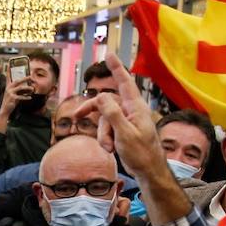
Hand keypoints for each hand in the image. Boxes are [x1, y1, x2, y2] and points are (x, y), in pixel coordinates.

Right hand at [0, 71, 32, 115]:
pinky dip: (26, 97)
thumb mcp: (14, 94)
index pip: (8, 77)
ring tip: (32, 89)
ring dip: (27, 88)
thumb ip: (20, 90)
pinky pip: (21, 96)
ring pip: (20, 88)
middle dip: (24, 78)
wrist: (5, 110)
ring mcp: (10, 93)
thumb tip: (28, 88)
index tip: (9, 64)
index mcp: (8, 86)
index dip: (8, 71)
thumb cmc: (10, 102)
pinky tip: (30, 97)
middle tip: (30, 76)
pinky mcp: (12, 98)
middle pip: (17, 81)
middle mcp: (8, 88)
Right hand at [72, 53, 164, 181]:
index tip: (110, 54)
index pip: (125, 82)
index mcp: (135, 107)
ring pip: (104, 119)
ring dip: (102, 135)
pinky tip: (110, 150)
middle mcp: (131, 110)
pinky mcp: (122, 131)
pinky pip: (107, 129)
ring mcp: (126, 121)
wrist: (149, 170)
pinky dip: (105, 139)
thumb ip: (113, 114)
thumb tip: (101, 96)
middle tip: (76, 116)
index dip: (116, 68)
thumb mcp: (125, 133)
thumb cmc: (142, 153)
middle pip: (106, 102)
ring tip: (108, 148)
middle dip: (93, 112)